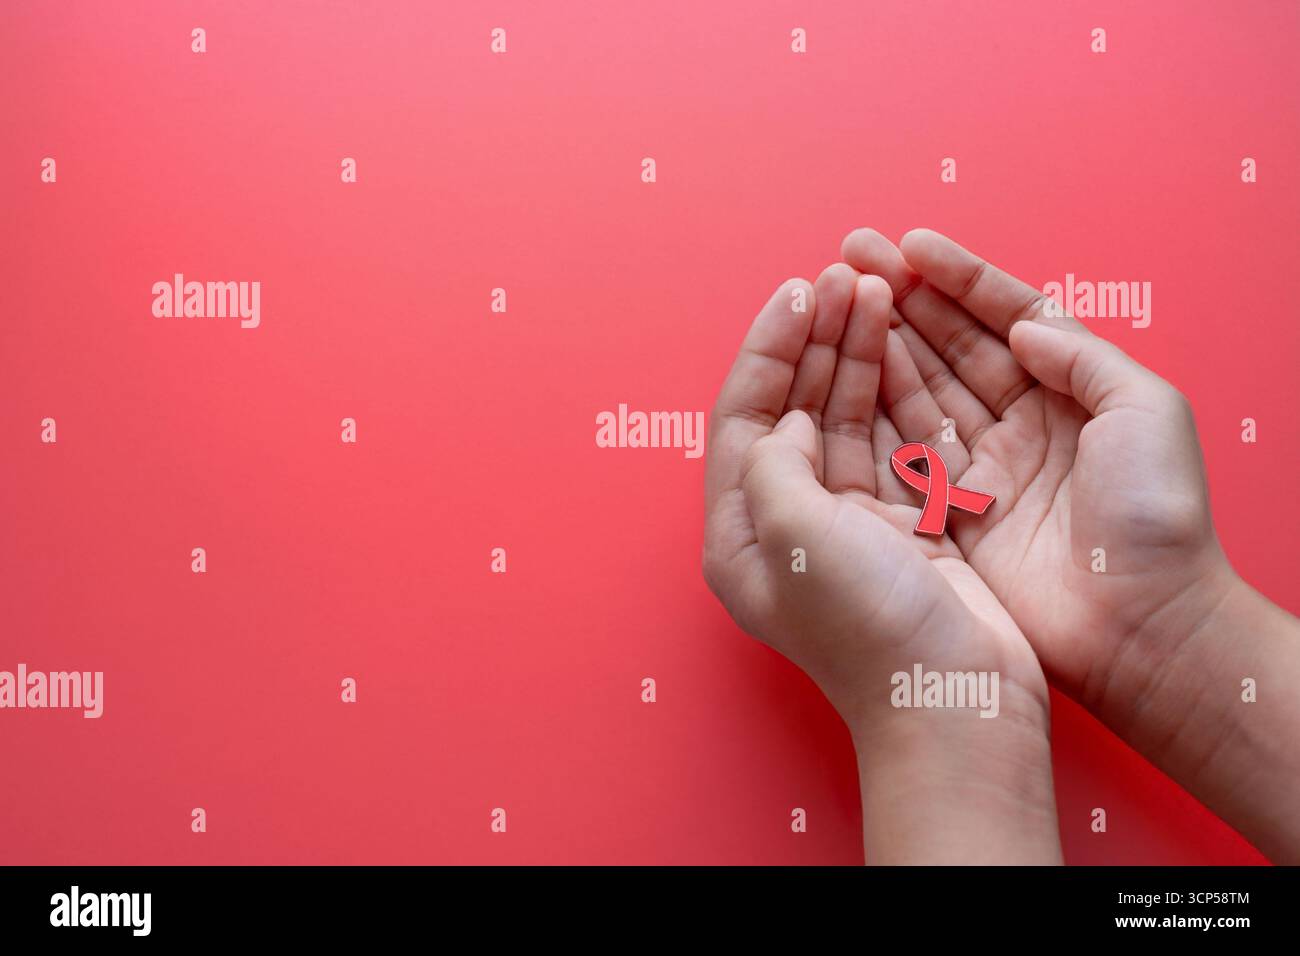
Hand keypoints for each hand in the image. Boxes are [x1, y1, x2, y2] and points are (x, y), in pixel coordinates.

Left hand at [703, 266, 1062, 863]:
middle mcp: (784, 525)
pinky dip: (893, 392)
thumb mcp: (793, 534)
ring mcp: (843, 524)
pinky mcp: (901, 525)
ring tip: (875, 289)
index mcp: (740, 534)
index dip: (768, 349)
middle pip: (791, 408)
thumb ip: (772, 462)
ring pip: (841, 417)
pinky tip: (903, 344)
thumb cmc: (870, 627)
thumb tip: (789, 421)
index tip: (800, 291)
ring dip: (854, 354)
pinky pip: (887, 439)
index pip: (741, 416)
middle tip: (845, 274)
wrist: (956, 697)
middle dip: (814, 340)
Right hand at [839, 228, 1236, 738]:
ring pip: (921, 390)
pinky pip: (903, 450)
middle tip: (852, 256)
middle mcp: (1022, 424)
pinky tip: (843, 370)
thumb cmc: (1155, 518)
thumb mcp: (1146, 412)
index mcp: (1072, 393)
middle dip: (904, 299)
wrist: (1141, 627)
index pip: (1007, 317)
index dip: (959, 277)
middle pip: (952, 346)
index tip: (909, 244)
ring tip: (838, 299)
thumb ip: (1083, 357)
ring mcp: (982, 468)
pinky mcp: (952, 514)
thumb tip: (1023, 323)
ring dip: (881, 343)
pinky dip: (873, 409)